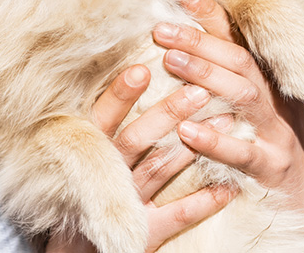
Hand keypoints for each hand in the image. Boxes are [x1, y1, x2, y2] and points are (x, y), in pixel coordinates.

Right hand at [46, 62, 236, 252]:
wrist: (75, 247)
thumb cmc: (75, 188)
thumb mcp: (74, 152)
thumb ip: (94, 122)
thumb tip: (122, 74)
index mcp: (87, 152)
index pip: (103, 119)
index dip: (120, 96)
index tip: (142, 69)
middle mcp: (106, 175)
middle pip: (137, 140)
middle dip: (168, 114)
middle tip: (198, 91)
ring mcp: (127, 204)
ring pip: (160, 170)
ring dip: (193, 146)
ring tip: (225, 118)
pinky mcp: (143, 231)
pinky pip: (178, 216)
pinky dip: (204, 203)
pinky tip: (228, 187)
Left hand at [151, 0, 303, 237]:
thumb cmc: (265, 139)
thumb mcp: (251, 101)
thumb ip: (222, 70)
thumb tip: (175, 36)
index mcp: (267, 78)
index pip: (239, 38)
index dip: (212, 14)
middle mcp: (274, 98)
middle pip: (239, 61)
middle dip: (200, 41)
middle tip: (161, 29)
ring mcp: (275, 132)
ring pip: (244, 96)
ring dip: (205, 75)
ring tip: (170, 62)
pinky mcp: (270, 168)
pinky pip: (242, 153)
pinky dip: (214, 141)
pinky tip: (186, 131)